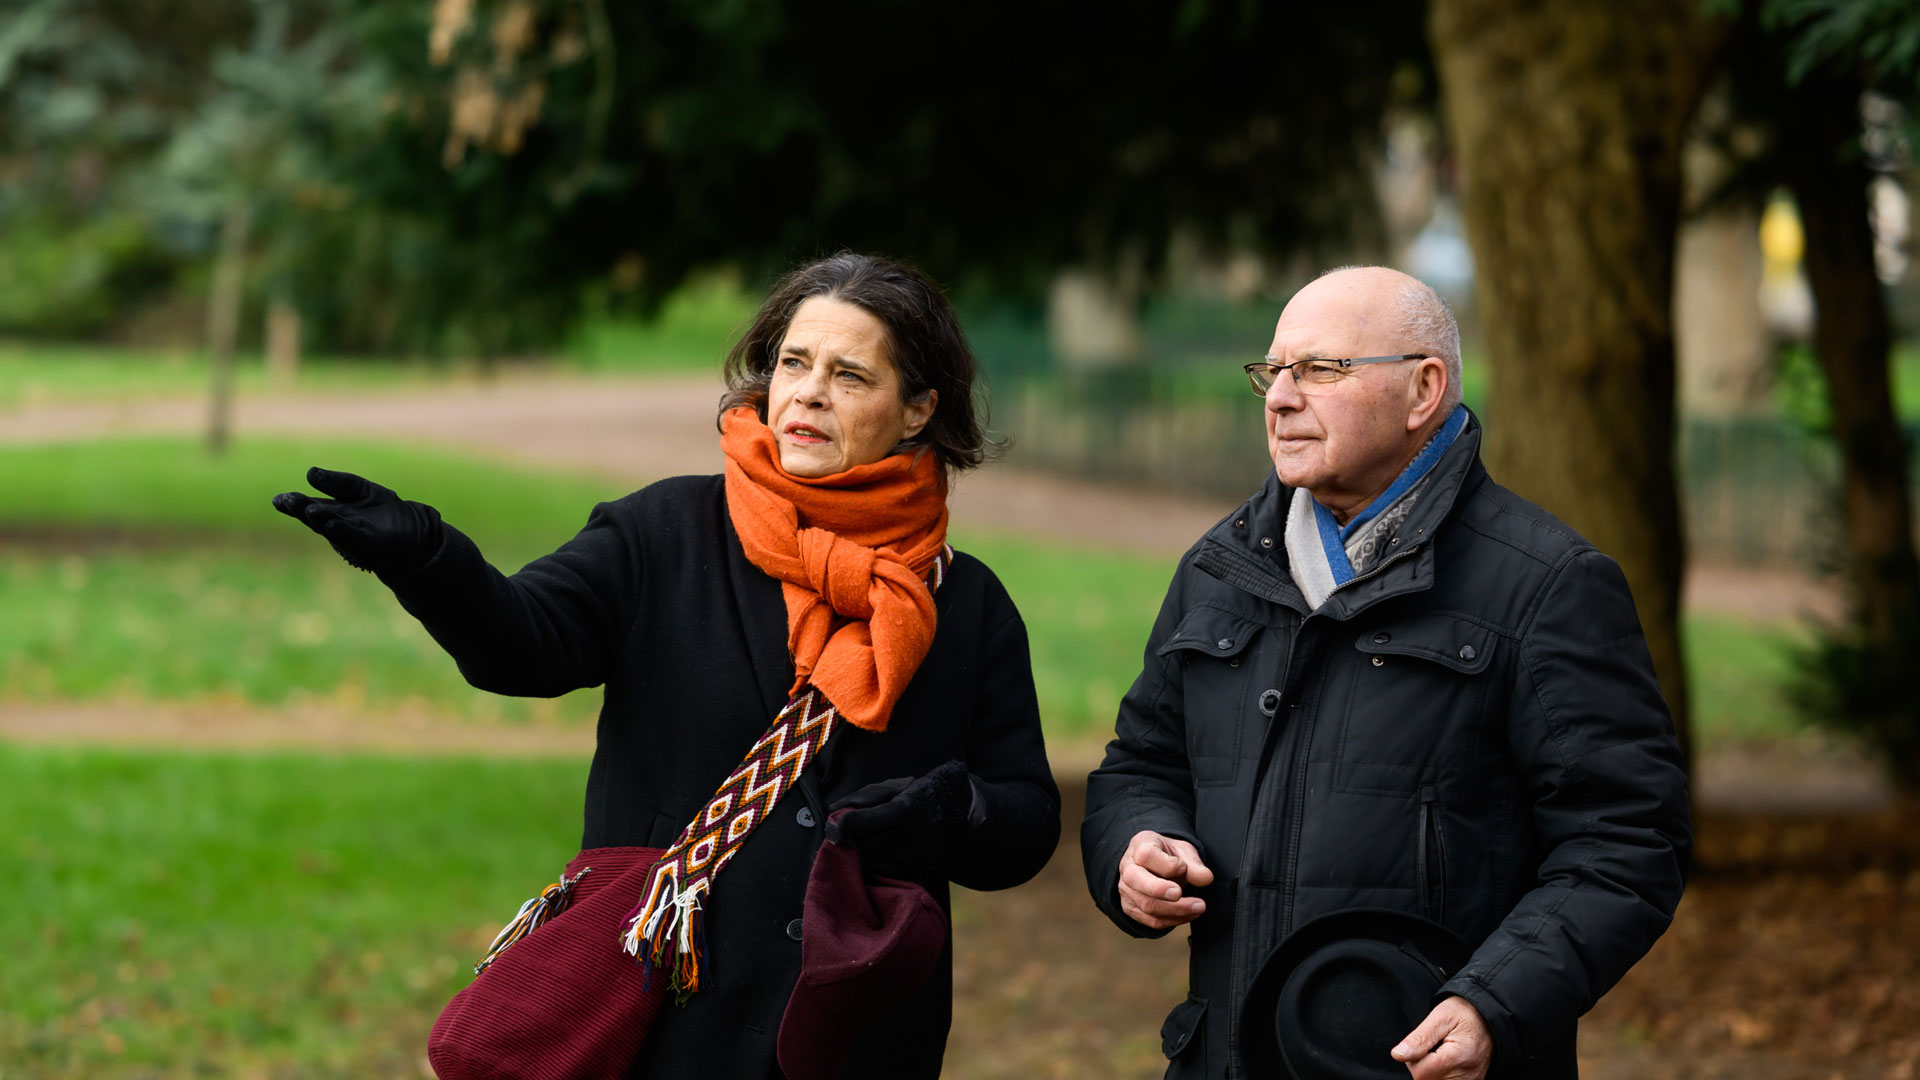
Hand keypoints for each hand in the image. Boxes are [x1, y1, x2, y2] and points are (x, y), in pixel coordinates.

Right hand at [271, 467, 443, 574]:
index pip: (308, 506)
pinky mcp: (372, 543)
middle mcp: (338, 526)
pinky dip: (342, 530)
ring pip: (333, 528)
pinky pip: (354, 537)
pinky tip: (332, 523)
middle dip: (302, 509)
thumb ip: (337, 482)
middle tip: (287, 500)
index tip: (278, 499)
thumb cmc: (382, 510)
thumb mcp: (359, 489)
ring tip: (309, 509)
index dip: (294, 504)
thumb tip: (310, 473)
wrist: (413, 528)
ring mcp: (353, 536)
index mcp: (332, 512)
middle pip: (317, 517)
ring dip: (321, 520)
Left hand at [828, 760, 971, 879]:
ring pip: (867, 855)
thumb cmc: (918, 797)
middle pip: (862, 839)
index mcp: (903, 810)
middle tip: (855, 825)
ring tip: (869, 835)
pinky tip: (879, 847)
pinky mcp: (909, 869)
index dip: (848, 821)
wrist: (953, 819)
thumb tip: (834, 810)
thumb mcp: (895, 788)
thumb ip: (864, 796)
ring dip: (862, 846)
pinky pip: (878, 868)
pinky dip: (872, 858)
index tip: (841, 820)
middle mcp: (907, 835)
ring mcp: (909, 855)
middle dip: (853, 833)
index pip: (863, 820)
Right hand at [1116, 831, 1212, 929]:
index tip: (1183, 868)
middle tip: (1180, 894)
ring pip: (1146, 905)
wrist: (1154, 866)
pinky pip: (1151, 920)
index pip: (1146, 855)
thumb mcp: (1183, 852)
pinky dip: (1173, 920)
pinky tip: (1189, 914)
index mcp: (1140, 845)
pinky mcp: (1132, 908)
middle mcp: (1128, 867)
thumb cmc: (1168, 855)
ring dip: (1175, 910)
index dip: (1167, 865)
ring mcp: (1126, 890)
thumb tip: (1206, 879)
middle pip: (1135, 880)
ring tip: (1198, 907)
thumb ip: (1194, 865)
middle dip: (1160, 890)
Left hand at [1391, 995, 1491, 1079]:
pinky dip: (1441, 1074)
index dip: (1414, 1057)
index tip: (1425, 1042)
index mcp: (1457, 1057)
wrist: (1491, 1018)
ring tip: (1441, 1052)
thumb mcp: (1440, 1017)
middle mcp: (1466, 1075)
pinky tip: (1447, 1062)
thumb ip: (1419, 1038)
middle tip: (1433, 1045)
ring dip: (1431, 1070)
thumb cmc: (1465, 1013)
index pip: (1420, 1072)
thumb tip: (1398, 1055)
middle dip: (1422, 1065)